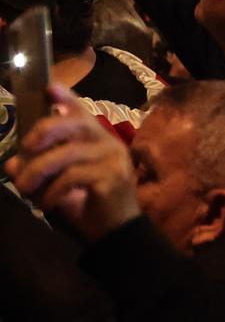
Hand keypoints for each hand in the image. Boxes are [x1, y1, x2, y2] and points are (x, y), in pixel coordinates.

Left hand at [5, 86, 141, 241]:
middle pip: (73, 124)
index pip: (81, 112)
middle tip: (22, 152)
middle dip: (42, 134)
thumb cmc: (88, 204)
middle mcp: (108, 143)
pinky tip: (47, 205)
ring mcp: (112, 159)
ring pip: (66, 155)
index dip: (66, 98)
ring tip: (26, 191)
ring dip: (37, 173)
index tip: (48, 88)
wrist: (115, 232)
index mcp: (97, 139)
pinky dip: (52, 192)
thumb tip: (12, 164)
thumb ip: (39, 171)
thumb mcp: (57, 184)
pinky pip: (71, 177)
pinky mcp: (111, 177)